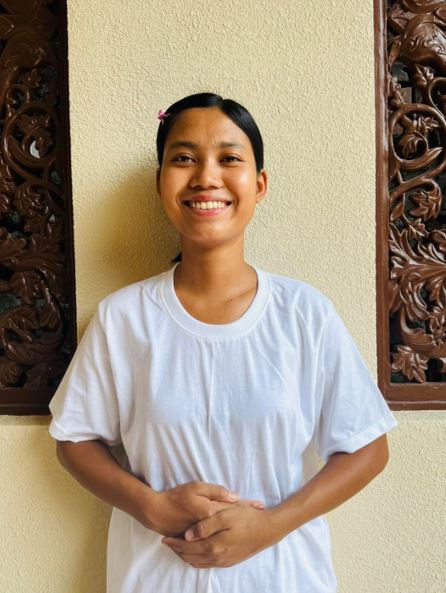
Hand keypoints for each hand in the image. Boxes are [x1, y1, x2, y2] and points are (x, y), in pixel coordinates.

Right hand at [149, 481, 264, 536]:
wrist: (158, 513)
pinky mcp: (199, 539)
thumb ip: (216, 491)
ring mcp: (205, 534)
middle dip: (247, 517)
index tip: (261, 505)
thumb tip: (234, 495)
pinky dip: (225, 535)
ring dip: (239, 528)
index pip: (234, 507)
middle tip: (261, 516)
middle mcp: (211, 525)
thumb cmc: (176, 497)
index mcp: (212, 512)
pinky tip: (232, 536)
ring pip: (226, 531)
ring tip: (252, 526)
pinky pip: (216, 538)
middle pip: (233, 521)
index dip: (248, 505)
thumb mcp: (196, 487)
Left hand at [162, 504, 280, 567]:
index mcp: (214, 546)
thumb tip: (187, 535)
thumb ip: (205, 526)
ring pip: (198, 562)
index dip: (175, 543)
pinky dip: (197, 558)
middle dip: (178, 551)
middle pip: (190, 558)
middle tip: (169, 542)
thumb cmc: (247, 518)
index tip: (165, 538)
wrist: (268, 530)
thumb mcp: (225, 515)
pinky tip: (197, 549)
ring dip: (186, 555)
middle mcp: (217, 558)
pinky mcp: (230, 561)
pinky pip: (207, 564)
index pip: (187, 548)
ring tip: (179, 545)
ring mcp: (224, 561)